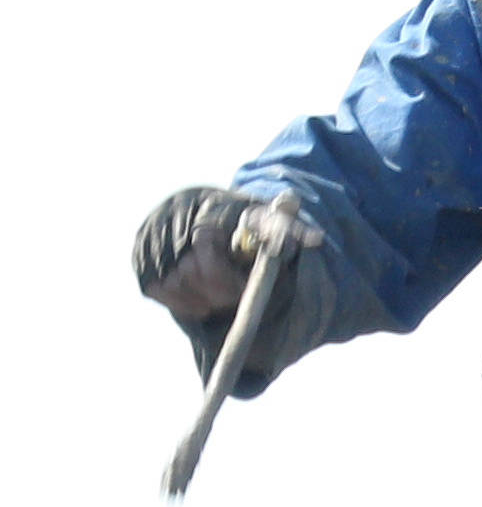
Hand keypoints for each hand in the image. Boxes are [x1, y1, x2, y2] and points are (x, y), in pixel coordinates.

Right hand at [133, 185, 327, 391]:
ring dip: (193, 299)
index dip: (221, 276)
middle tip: (227, 302)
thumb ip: (290, 233)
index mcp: (209, 203)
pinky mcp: (140, 250)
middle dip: (210, 292)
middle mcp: (174, 212)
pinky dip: (175, 300)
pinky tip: (197, 301)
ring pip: (166, 280)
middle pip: (183, 267)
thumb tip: (315, 238)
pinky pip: (152, 286)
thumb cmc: (255, 228)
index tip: (240, 293)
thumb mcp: (277, 226)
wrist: (222, 221)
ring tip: (215, 301)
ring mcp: (153, 230)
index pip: (203, 243)